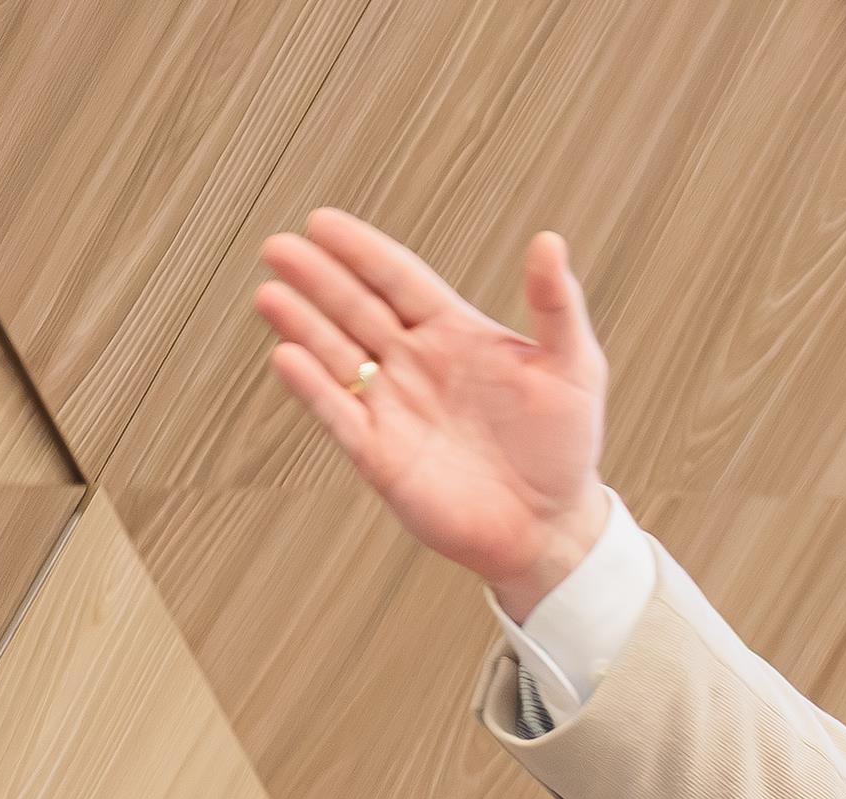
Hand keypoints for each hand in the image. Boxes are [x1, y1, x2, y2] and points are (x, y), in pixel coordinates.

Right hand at [254, 209, 610, 616]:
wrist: (552, 529)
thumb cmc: (566, 449)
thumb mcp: (575, 369)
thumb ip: (557, 306)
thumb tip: (549, 241)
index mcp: (454, 333)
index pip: (398, 279)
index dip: (361, 251)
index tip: (322, 222)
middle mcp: (415, 364)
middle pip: (357, 309)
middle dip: (318, 278)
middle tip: (279, 248)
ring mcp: (393, 407)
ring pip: (336, 355)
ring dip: (303, 324)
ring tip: (270, 294)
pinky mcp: (380, 455)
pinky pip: (338, 414)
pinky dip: (313, 387)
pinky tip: (288, 357)